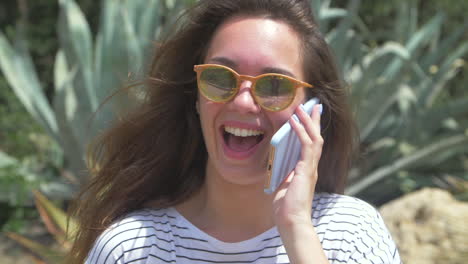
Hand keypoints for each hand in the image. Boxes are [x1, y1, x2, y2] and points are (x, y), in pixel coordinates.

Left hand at [272, 104, 322, 227]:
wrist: (292, 221)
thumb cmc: (286, 208)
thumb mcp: (283, 185)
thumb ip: (283, 174)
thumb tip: (277, 165)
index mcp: (306, 170)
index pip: (311, 145)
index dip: (311, 130)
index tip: (309, 117)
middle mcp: (312, 166)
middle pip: (317, 137)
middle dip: (315, 120)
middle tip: (314, 105)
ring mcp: (311, 167)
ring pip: (314, 138)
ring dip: (308, 121)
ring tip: (301, 107)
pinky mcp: (306, 169)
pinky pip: (305, 145)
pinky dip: (300, 131)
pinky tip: (293, 121)